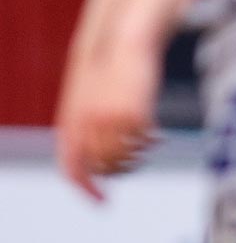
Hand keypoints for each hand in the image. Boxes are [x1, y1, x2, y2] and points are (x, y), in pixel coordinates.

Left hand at [55, 40, 161, 201]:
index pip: (73, 167)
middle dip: (120, 170)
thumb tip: (100, 162)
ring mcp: (109, 121)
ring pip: (123, 157)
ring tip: (149, 146)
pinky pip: (142, 143)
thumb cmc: (108, 69)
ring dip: (137, 157)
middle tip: (137, 162)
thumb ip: (85, 127)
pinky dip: (150, 143)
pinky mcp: (133, 115)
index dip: (86, 188)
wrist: (122, 41)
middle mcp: (86, 125)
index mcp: (71, 122)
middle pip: (102, 166)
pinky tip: (158, 137)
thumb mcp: (88, 99)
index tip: (103, 202)